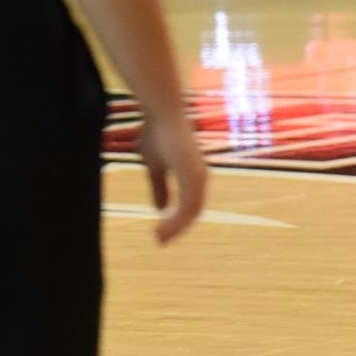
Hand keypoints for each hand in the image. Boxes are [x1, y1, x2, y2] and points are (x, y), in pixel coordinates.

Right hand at [137, 113, 207, 245]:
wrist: (161, 114)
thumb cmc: (157, 134)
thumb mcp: (155, 166)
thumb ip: (160, 187)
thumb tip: (160, 209)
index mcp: (193, 176)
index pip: (190, 206)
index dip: (177, 221)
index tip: (161, 233)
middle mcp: (200, 178)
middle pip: (193, 212)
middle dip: (177, 228)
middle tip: (160, 241)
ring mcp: (198, 176)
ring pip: (192, 212)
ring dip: (175, 227)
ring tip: (159, 237)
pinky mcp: (193, 174)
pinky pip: (188, 204)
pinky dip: (176, 218)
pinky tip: (161, 226)